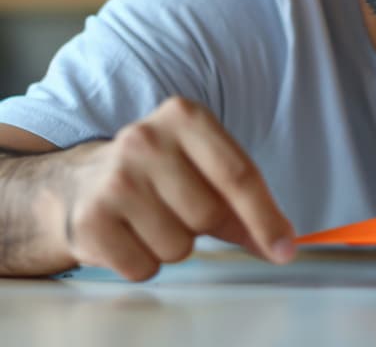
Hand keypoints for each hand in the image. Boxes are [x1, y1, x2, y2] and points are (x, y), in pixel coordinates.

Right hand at [47, 97, 295, 279]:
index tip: (285, 248)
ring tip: (151, 219)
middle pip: (209, 214)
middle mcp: (146, 139)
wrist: (80, 182)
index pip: (238, 174)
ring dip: (173, 246)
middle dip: (205, 226)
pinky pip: (144, 268)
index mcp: (185, 117)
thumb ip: (245, 203)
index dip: (265, 218)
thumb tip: (282, 244)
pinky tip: (129, 235)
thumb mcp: (204, 168)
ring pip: (178, 247)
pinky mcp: (91, 220)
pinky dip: (144, 263)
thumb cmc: (160, 173)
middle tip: (180, 208)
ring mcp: (114, 179)